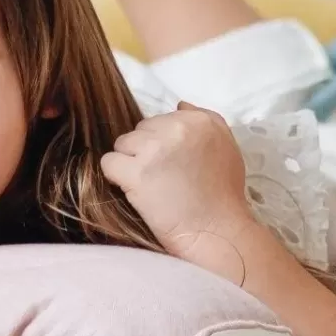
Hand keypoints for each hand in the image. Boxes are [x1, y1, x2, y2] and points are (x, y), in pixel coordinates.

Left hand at [99, 103, 269, 282]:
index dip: (163, 144)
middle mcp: (178, 128)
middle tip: (162, 178)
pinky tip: (133, 190)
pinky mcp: (137, 172)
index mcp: (201, 120)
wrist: (217, 232)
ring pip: (122, 144)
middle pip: (140, 130)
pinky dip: (116, 177)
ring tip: (150, 185)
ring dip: (130, 164)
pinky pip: (109, 163)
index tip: (173, 165)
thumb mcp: (226, 148)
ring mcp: (155, 149)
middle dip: (145, 151)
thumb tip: (179, 104)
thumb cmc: (223, 196)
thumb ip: (206, 120)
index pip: (161, 120)